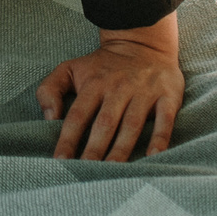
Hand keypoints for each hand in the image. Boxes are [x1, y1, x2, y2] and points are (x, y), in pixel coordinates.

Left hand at [35, 18, 183, 161]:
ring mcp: (144, 92)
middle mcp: (118, 88)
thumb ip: (50, 90)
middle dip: (95, 149)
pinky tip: (153, 157)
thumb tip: (49, 118)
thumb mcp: (69, 68)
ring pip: (131, 124)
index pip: (78, 115)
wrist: (143, 43)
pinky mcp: (167, 96)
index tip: (60, 160)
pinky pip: (164, 119)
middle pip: (105, 123)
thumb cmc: (102, 65)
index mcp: (94, 84)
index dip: (68, 138)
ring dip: (122, 148)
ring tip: (113, 171)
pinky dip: (160, 138)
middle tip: (87, 172)